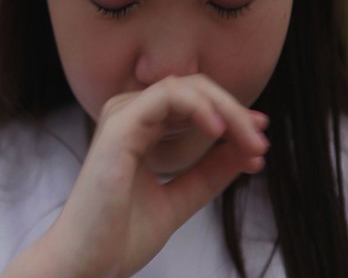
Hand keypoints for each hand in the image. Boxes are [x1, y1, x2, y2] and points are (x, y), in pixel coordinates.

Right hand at [3, 74, 268, 277]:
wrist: (87, 263)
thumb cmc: (120, 236)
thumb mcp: (180, 199)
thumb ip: (210, 173)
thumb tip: (249, 151)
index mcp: (139, 130)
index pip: (191, 105)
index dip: (230, 116)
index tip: (259, 143)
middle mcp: (129, 117)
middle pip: (192, 90)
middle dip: (233, 111)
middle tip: (260, 142)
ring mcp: (121, 118)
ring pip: (183, 87)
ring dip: (224, 109)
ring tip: (249, 140)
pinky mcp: (119, 126)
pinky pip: (166, 96)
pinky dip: (200, 107)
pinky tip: (220, 131)